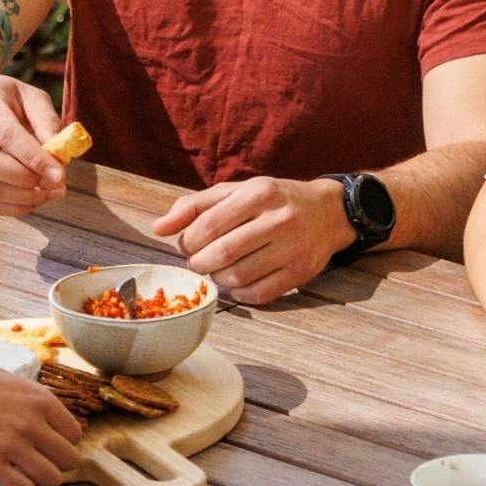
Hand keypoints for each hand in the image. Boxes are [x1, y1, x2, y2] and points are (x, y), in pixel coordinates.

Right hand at [0, 71, 68, 216]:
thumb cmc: (4, 98)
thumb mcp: (30, 96)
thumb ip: (47, 121)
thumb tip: (61, 155)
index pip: (7, 136)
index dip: (34, 159)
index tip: (59, 174)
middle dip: (25, 180)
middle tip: (55, 184)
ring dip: (22, 199)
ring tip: (49, 193)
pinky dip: (11, 208)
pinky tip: (32, 200)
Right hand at [0, 353, 85, 485]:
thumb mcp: (8, 378)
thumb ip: (31, 399)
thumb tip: (49, 417)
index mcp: (40, 400)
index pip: (75, 435)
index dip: (63, 442)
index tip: (49, 444)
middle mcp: (31, 424)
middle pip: (69, 460)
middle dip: (57, 464)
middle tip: (40, 462)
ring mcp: (11, 446)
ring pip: (51, 480)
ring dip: (41, 479)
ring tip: (26, 472)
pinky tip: (8, 477)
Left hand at [151, 175, 351, 305]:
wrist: (328, 212)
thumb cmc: (273, 200)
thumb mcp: (237, 191)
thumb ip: (195, 206)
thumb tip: (158, 228)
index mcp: (258, 194)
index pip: (208, 224)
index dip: (188, 241)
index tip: (187, 245)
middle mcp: (278, 220)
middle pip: (221, 254)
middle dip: (198, 263)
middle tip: (197, 262)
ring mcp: (292, 248)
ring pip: (238, 277)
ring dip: (217, 280)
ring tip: (217, 270)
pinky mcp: (300, 273)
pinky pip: (259, 295)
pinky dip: (239, 294)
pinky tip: (236, 282)